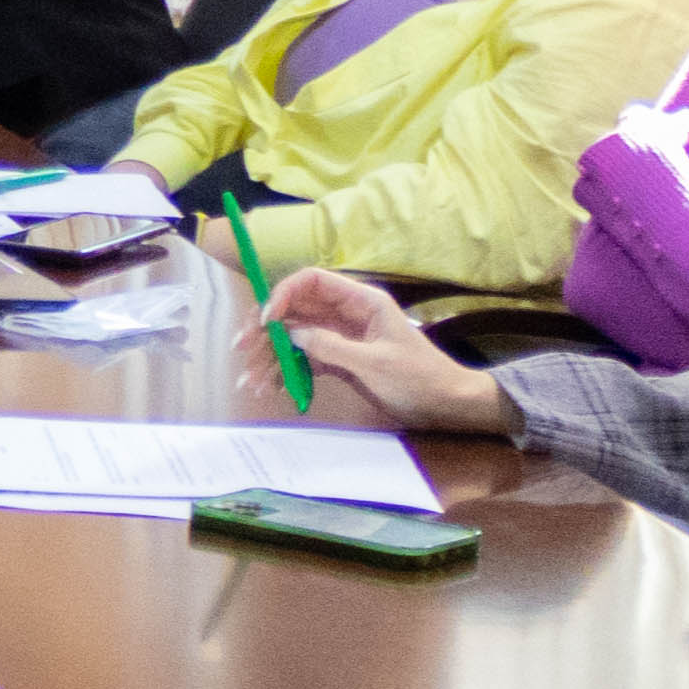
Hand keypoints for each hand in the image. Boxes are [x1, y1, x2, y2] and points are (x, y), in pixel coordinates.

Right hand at [266, 268, 515, 437]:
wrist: (445, 405)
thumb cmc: (419, 378)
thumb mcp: (375, 363)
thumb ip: (332, 347)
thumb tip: (293, 334)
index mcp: (362, 302)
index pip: (313, 282)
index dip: (285, 294)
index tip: (266, 320)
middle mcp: (347, 314)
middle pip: (297, 310)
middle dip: (267, 328)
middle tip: (242, 348)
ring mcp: (342, 338)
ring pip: (296, 337)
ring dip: (272, 356)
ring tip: (251, 380)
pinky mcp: (340, 361)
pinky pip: (305, 359)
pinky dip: (286, 372)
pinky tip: (270, 386)